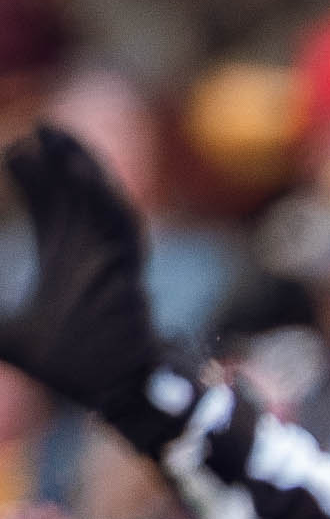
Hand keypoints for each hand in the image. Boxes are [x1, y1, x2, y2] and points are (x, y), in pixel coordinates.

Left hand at [0, 126, 172, 446]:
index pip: (50, 205)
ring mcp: (111, 259)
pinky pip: (122, 224)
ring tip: (58, 136)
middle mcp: (89, 252)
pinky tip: (84, 172)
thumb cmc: (65, 365)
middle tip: (39, 128)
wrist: (107, 391)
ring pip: (100, 199)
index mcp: (63, 260)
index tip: (14, 151)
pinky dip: (106, 197)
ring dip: (84, 166)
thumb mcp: (1, 333)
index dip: (33, 177)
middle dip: (59, 159)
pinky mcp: (129, 270)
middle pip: (75, 192)